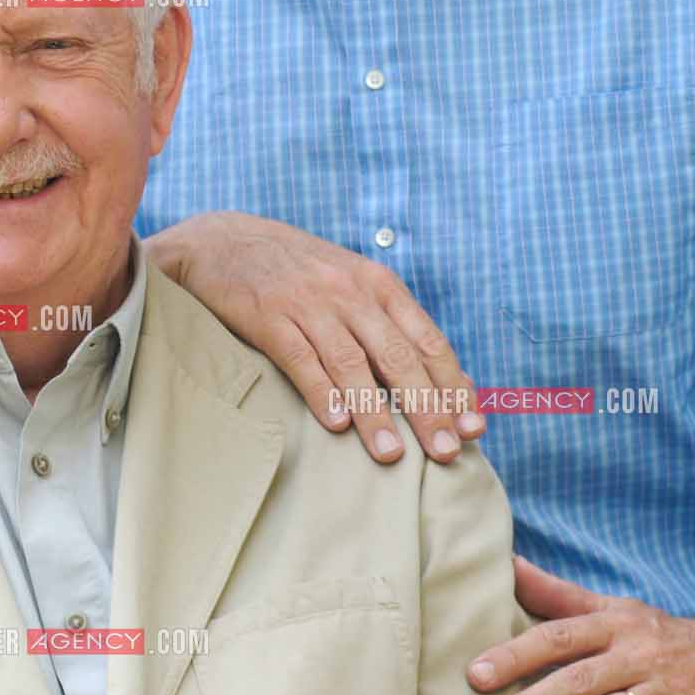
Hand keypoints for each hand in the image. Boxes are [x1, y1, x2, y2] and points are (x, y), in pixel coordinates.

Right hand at [146, 211, 481, 463]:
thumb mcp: (349, 282)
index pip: (428, 342)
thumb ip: (387, 324)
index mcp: (378, 285)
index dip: (453, 387)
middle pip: (398, 358)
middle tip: (446, 452)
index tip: (474, 428)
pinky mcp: (269, 316)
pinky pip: (300, 358)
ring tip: (391, 454)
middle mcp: (350, 291)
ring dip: (374, 412)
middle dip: (427, 408)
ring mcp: (309, 302)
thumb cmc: (296, 271)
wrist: (221, 240)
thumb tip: (437, 382)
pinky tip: (336, 424)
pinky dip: (321, 391)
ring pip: (352, 363)